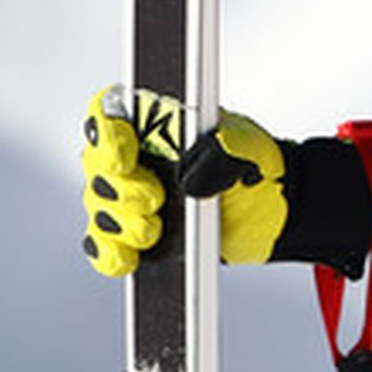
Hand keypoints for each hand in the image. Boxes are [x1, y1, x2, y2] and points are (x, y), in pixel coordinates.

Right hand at [79, 85, 291, 274]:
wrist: (274, 212)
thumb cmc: (253, 167)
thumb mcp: (249, 149)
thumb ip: (223, 153)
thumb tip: (191, 178)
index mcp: (157, 126)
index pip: (110, 115)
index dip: (106, 131)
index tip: (125, 154)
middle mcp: (136, 160)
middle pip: (97, 165)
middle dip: (120, 186)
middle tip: (154, 198)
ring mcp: (131, 198)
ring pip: (98, 207)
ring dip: (119, 221)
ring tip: (152, 229)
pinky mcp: (134, 235)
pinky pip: (104, 245)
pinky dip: (110, 252)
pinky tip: (129, 257)